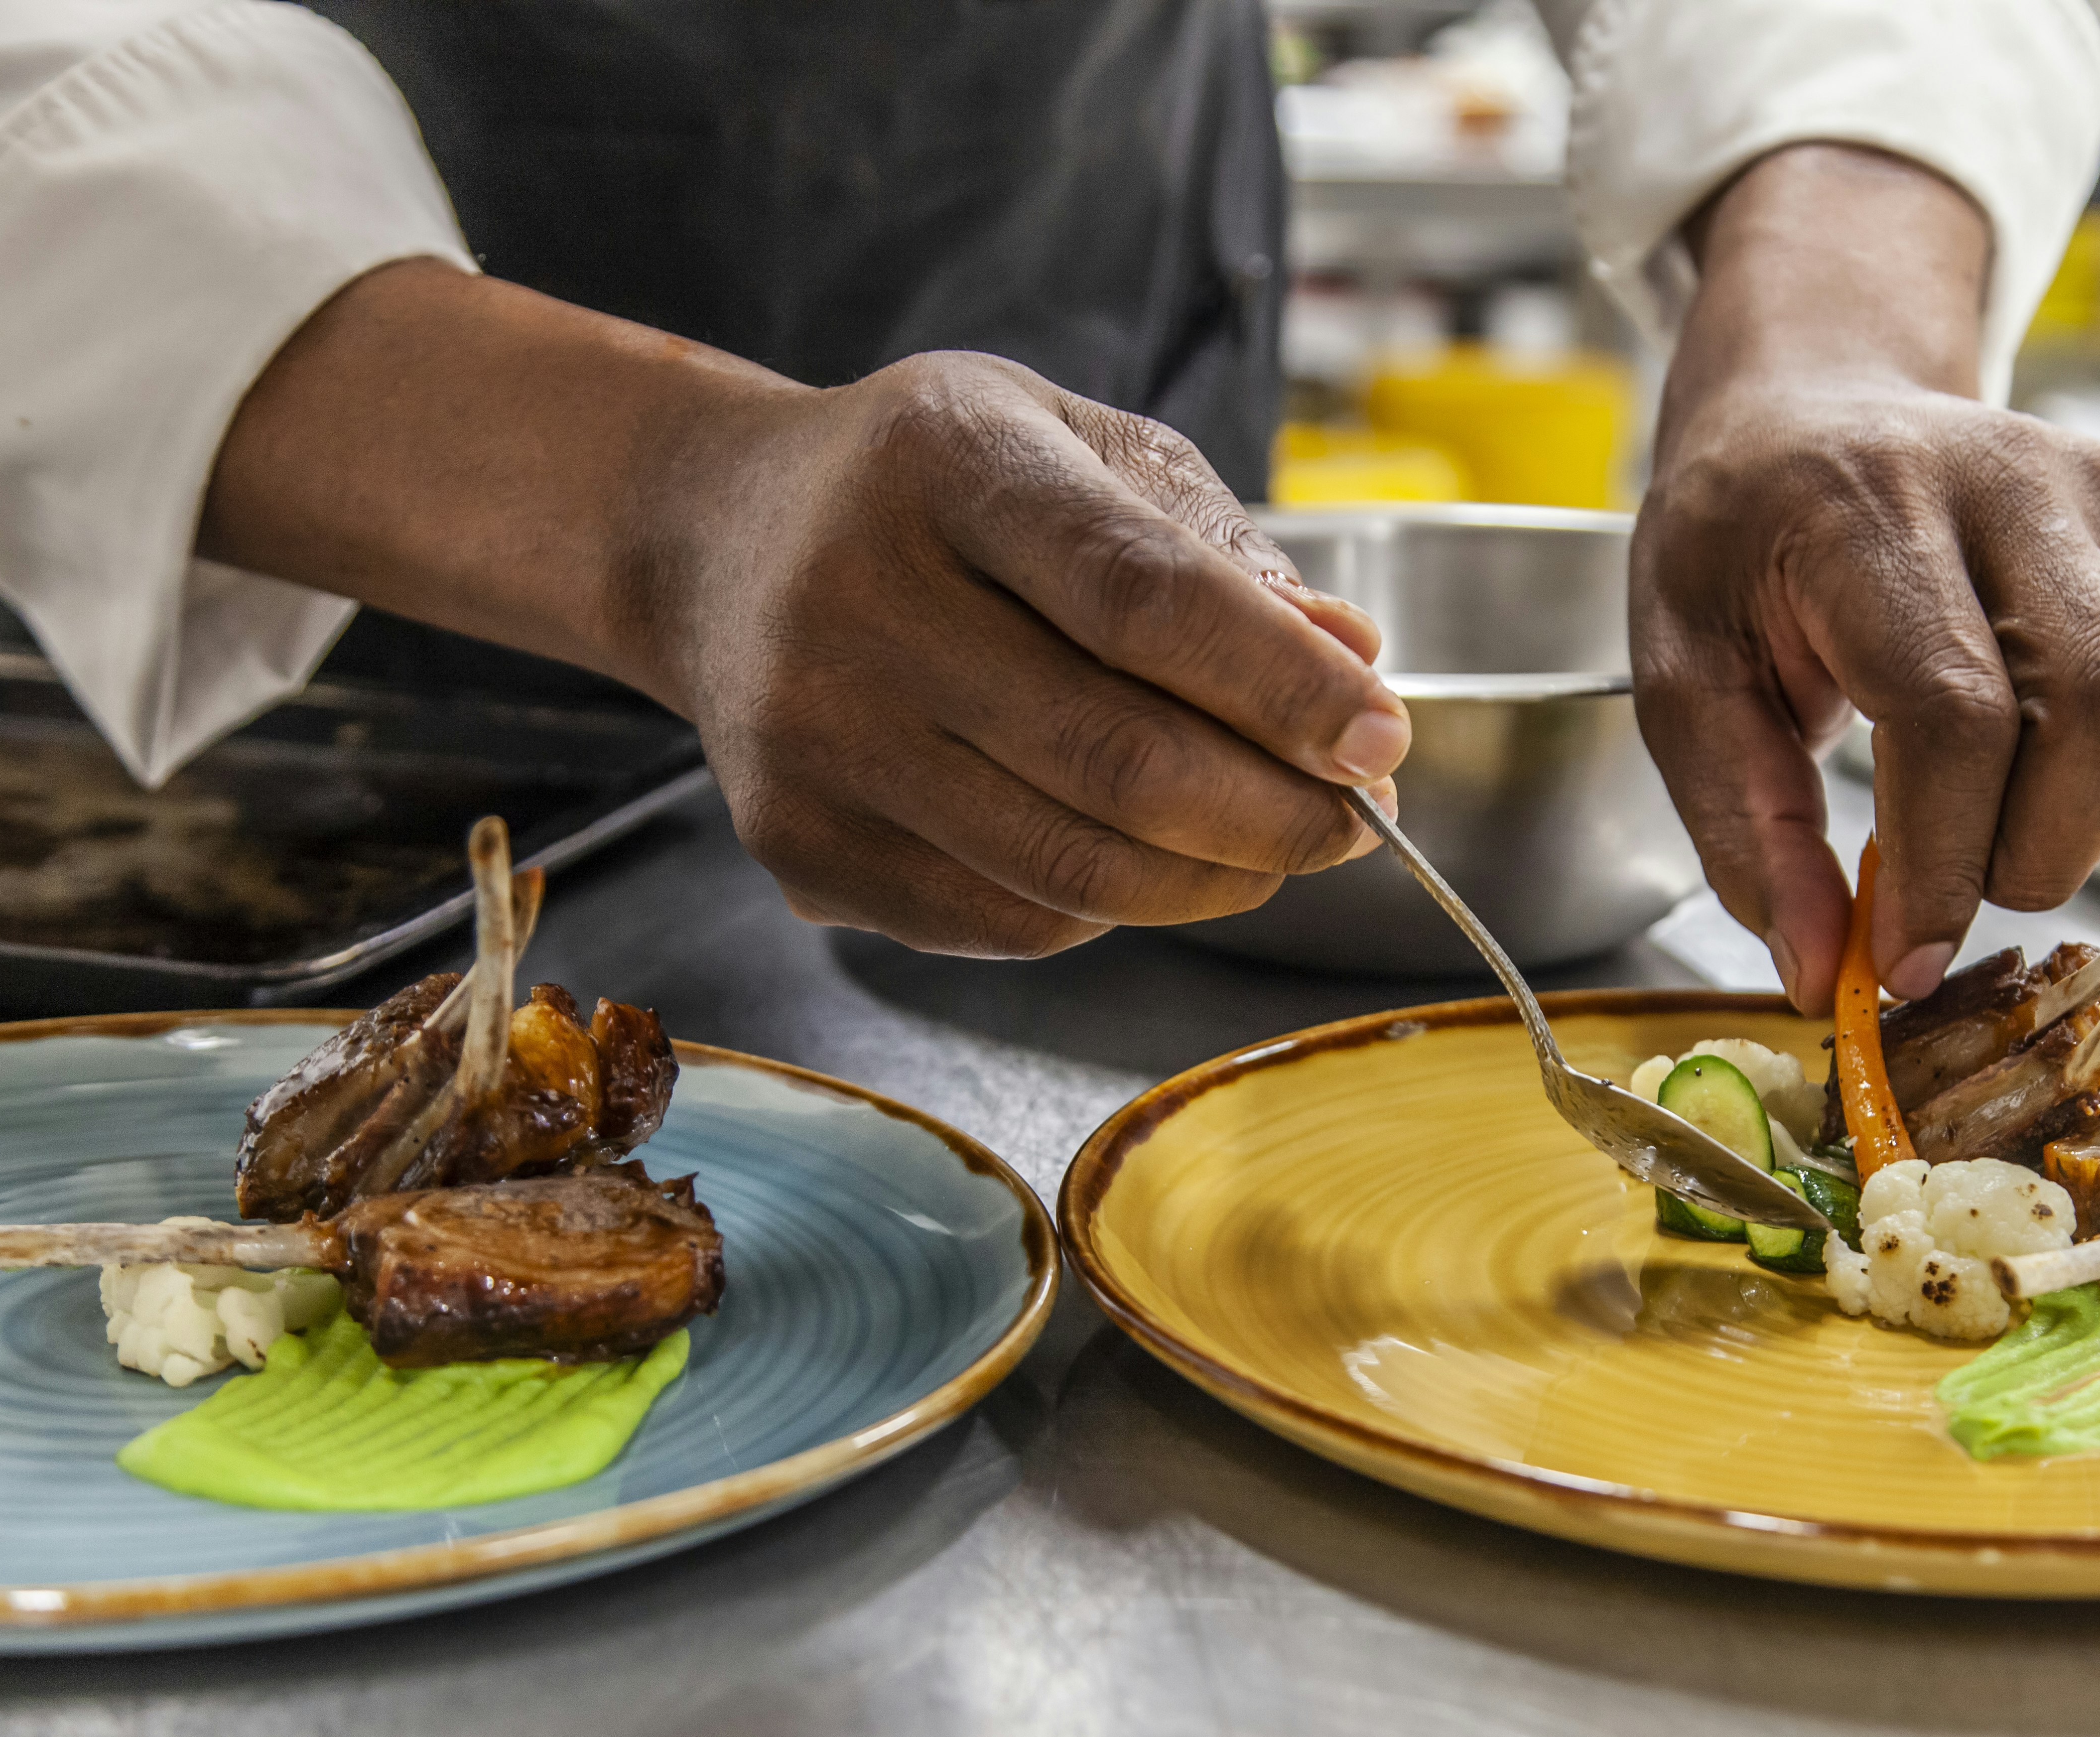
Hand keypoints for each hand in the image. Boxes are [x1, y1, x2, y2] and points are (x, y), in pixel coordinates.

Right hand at [202, 264, 1407, 956]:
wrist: (717, 541)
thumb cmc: (939, 488)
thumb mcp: (1081, 452)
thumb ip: (1221, 553)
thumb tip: (1354, 662)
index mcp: (947, 463)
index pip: (1141, 598)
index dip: (1280, 686)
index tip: (1382, 737)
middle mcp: (857, 600)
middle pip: (1115, 759)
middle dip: (1275, 814)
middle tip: (1357, 819)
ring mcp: (813, 735)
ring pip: (1069, 867)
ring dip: (1213, 880)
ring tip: (1274, 847)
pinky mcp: (794, 844)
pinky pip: (1003, 921)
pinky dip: (1109, 908)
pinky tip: (1142, 860)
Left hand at [1629, 146, 2099, 1013]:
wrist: (1812, 406)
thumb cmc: (1738, 540)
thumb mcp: (1680, 676)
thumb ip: (1745, 827)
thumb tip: (1819, 972)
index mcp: (1866, 505)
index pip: (1952, 711)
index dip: (1941, 861)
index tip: (1900, 958)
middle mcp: (2010, 478)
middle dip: (2035, 854)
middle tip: (1952, 896)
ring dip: (2083, 830)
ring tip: (1982, 833)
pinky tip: (2028, 774)